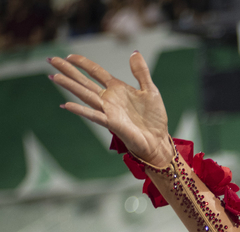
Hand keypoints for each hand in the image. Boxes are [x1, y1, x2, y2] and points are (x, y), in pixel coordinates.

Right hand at [48, 51, 172, 165]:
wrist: (158, 139)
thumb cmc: (154, 118)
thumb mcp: (150, 90)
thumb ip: (141, 72)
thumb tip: (134, 52)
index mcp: (117, 89)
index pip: (95, 72)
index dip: (83, 63)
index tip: (69, 56)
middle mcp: (108, 99)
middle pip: (84, 82)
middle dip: (68, 71)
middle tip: (50, 60)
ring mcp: (108, 110)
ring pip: (85, 95)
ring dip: (70, 86)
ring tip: (54, 77)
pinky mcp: (112, 123)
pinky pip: (94, 115)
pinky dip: (81, 110)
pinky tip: (66, 104)